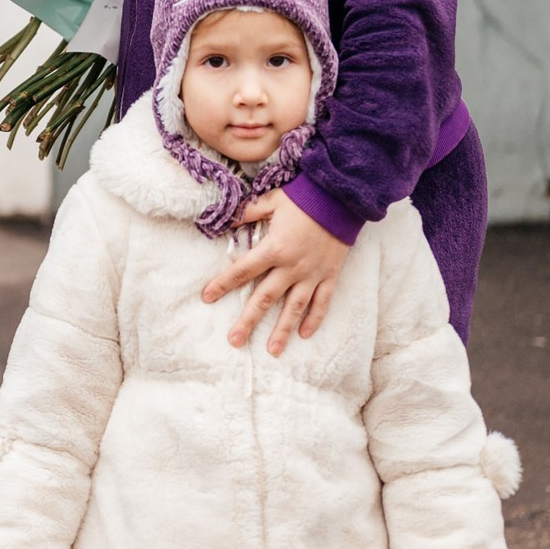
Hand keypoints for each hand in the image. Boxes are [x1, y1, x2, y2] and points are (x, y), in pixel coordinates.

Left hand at [201, 189, 351, 354]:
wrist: (342, 198)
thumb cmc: (304, 198)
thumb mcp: (271, 200)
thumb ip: (247, 212)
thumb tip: (226, 220)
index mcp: (274, 248)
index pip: (243, 271)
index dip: (223, 284)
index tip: (207, 297)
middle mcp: (292, 267)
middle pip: (265, 298)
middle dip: (248, 320)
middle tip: (234, 341)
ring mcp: (312, 274)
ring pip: (295, 308)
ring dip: (283, 330)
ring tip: (272, 350)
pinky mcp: (330, 276)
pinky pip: (322, 302)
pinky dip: (314, 319)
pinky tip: (304, 335)